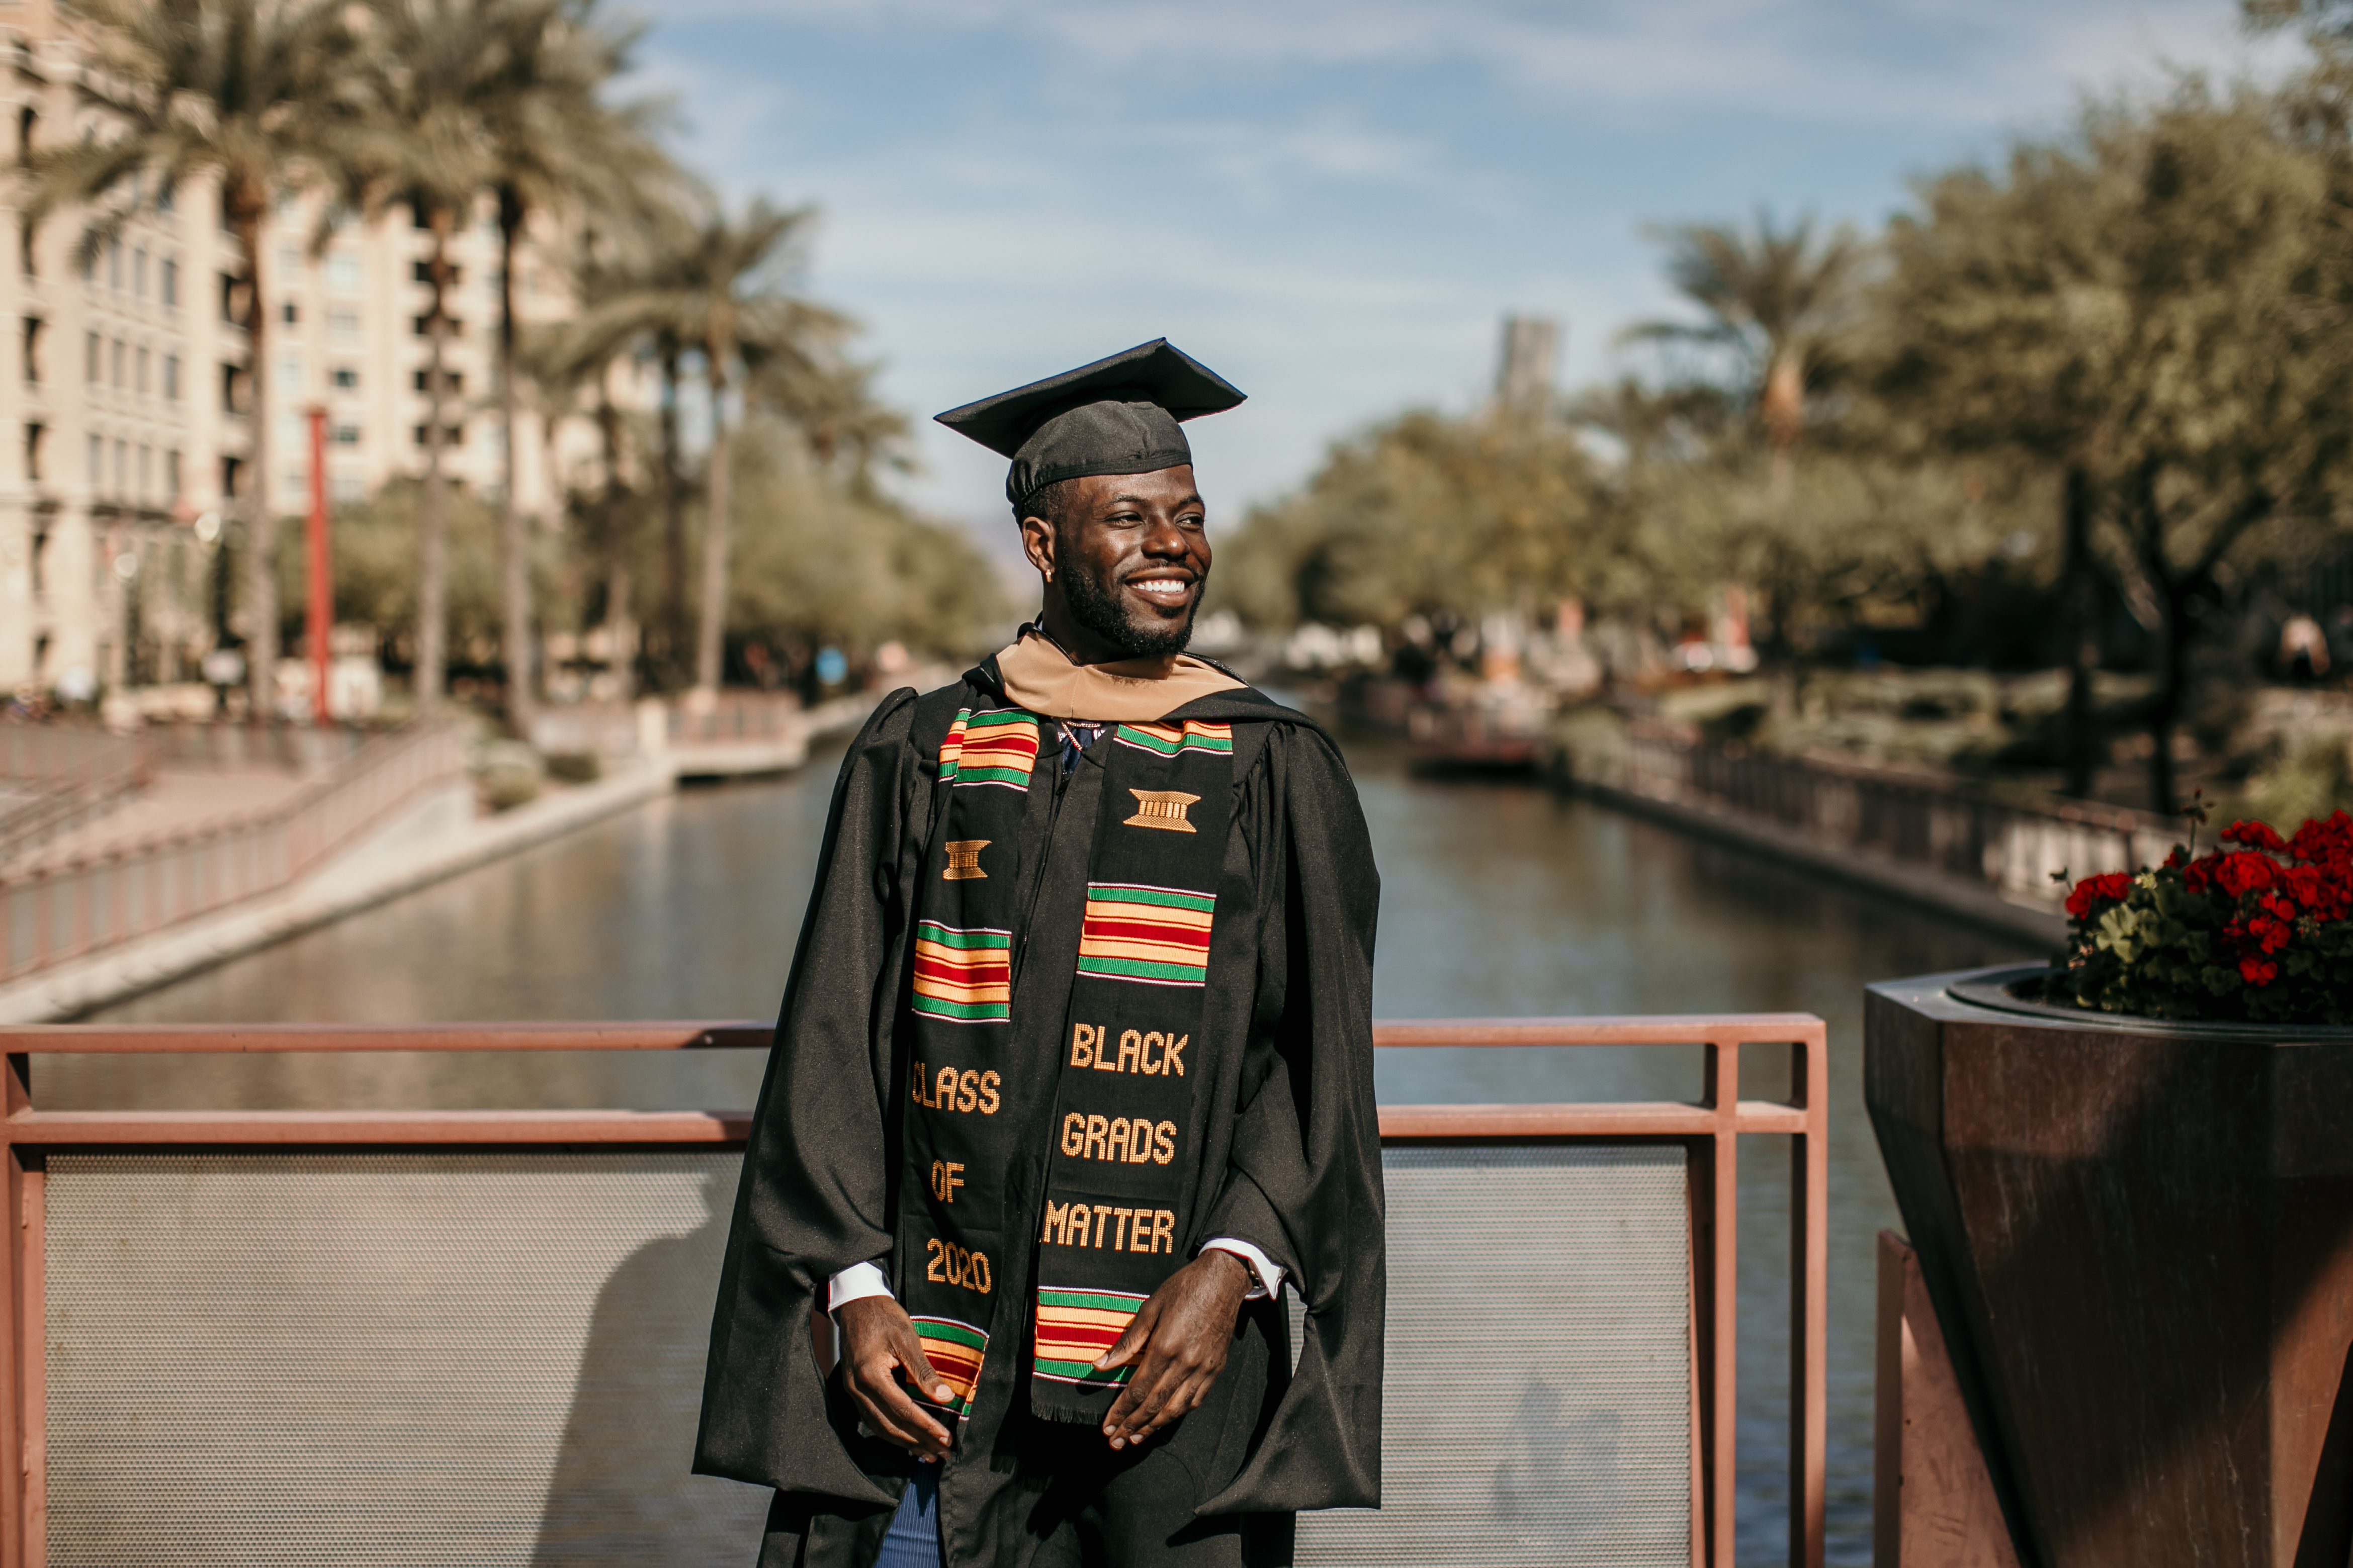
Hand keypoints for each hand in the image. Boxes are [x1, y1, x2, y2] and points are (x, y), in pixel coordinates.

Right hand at [834, 1295, 953, 1461]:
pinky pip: (872, 1419)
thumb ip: (923, 1371)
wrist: (855, 1304)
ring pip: (879, 1427)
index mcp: (871, 1375)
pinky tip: (906, 1439)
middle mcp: (857, 1389)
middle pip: (890, 1426)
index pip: (903, 1410)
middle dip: (918, 1442)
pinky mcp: (853, 1391)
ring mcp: (852, 1392)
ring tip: (928, 1453)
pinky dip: (891, 1432)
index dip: (926, 1427)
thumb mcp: (907, 1338)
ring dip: (905, 1443)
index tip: (946, 1439)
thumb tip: (945, 1397)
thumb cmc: (883, 1316)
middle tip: (942, 1453)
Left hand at [1094, 1250, 1251, 1449]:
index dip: (1121, 1411)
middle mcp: (1185, 1363)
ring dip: (1154, 1427)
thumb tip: (1101, 1365)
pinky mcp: (1216, 1368)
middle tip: (1115, 1442)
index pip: (1138, 1390)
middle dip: (1132, 1426)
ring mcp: (1203, 1368)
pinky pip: (1195, 1400)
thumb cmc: (1183, 1289)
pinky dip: (1178, 1414)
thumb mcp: (1150, 1308)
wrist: (1223, 1280)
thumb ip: (1127, 1340)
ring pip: (1176, 1409)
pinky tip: (1165, 1420)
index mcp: (1165, 1347)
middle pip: (1155, 1405)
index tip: (1107, 1426)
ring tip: (1136, 1440)